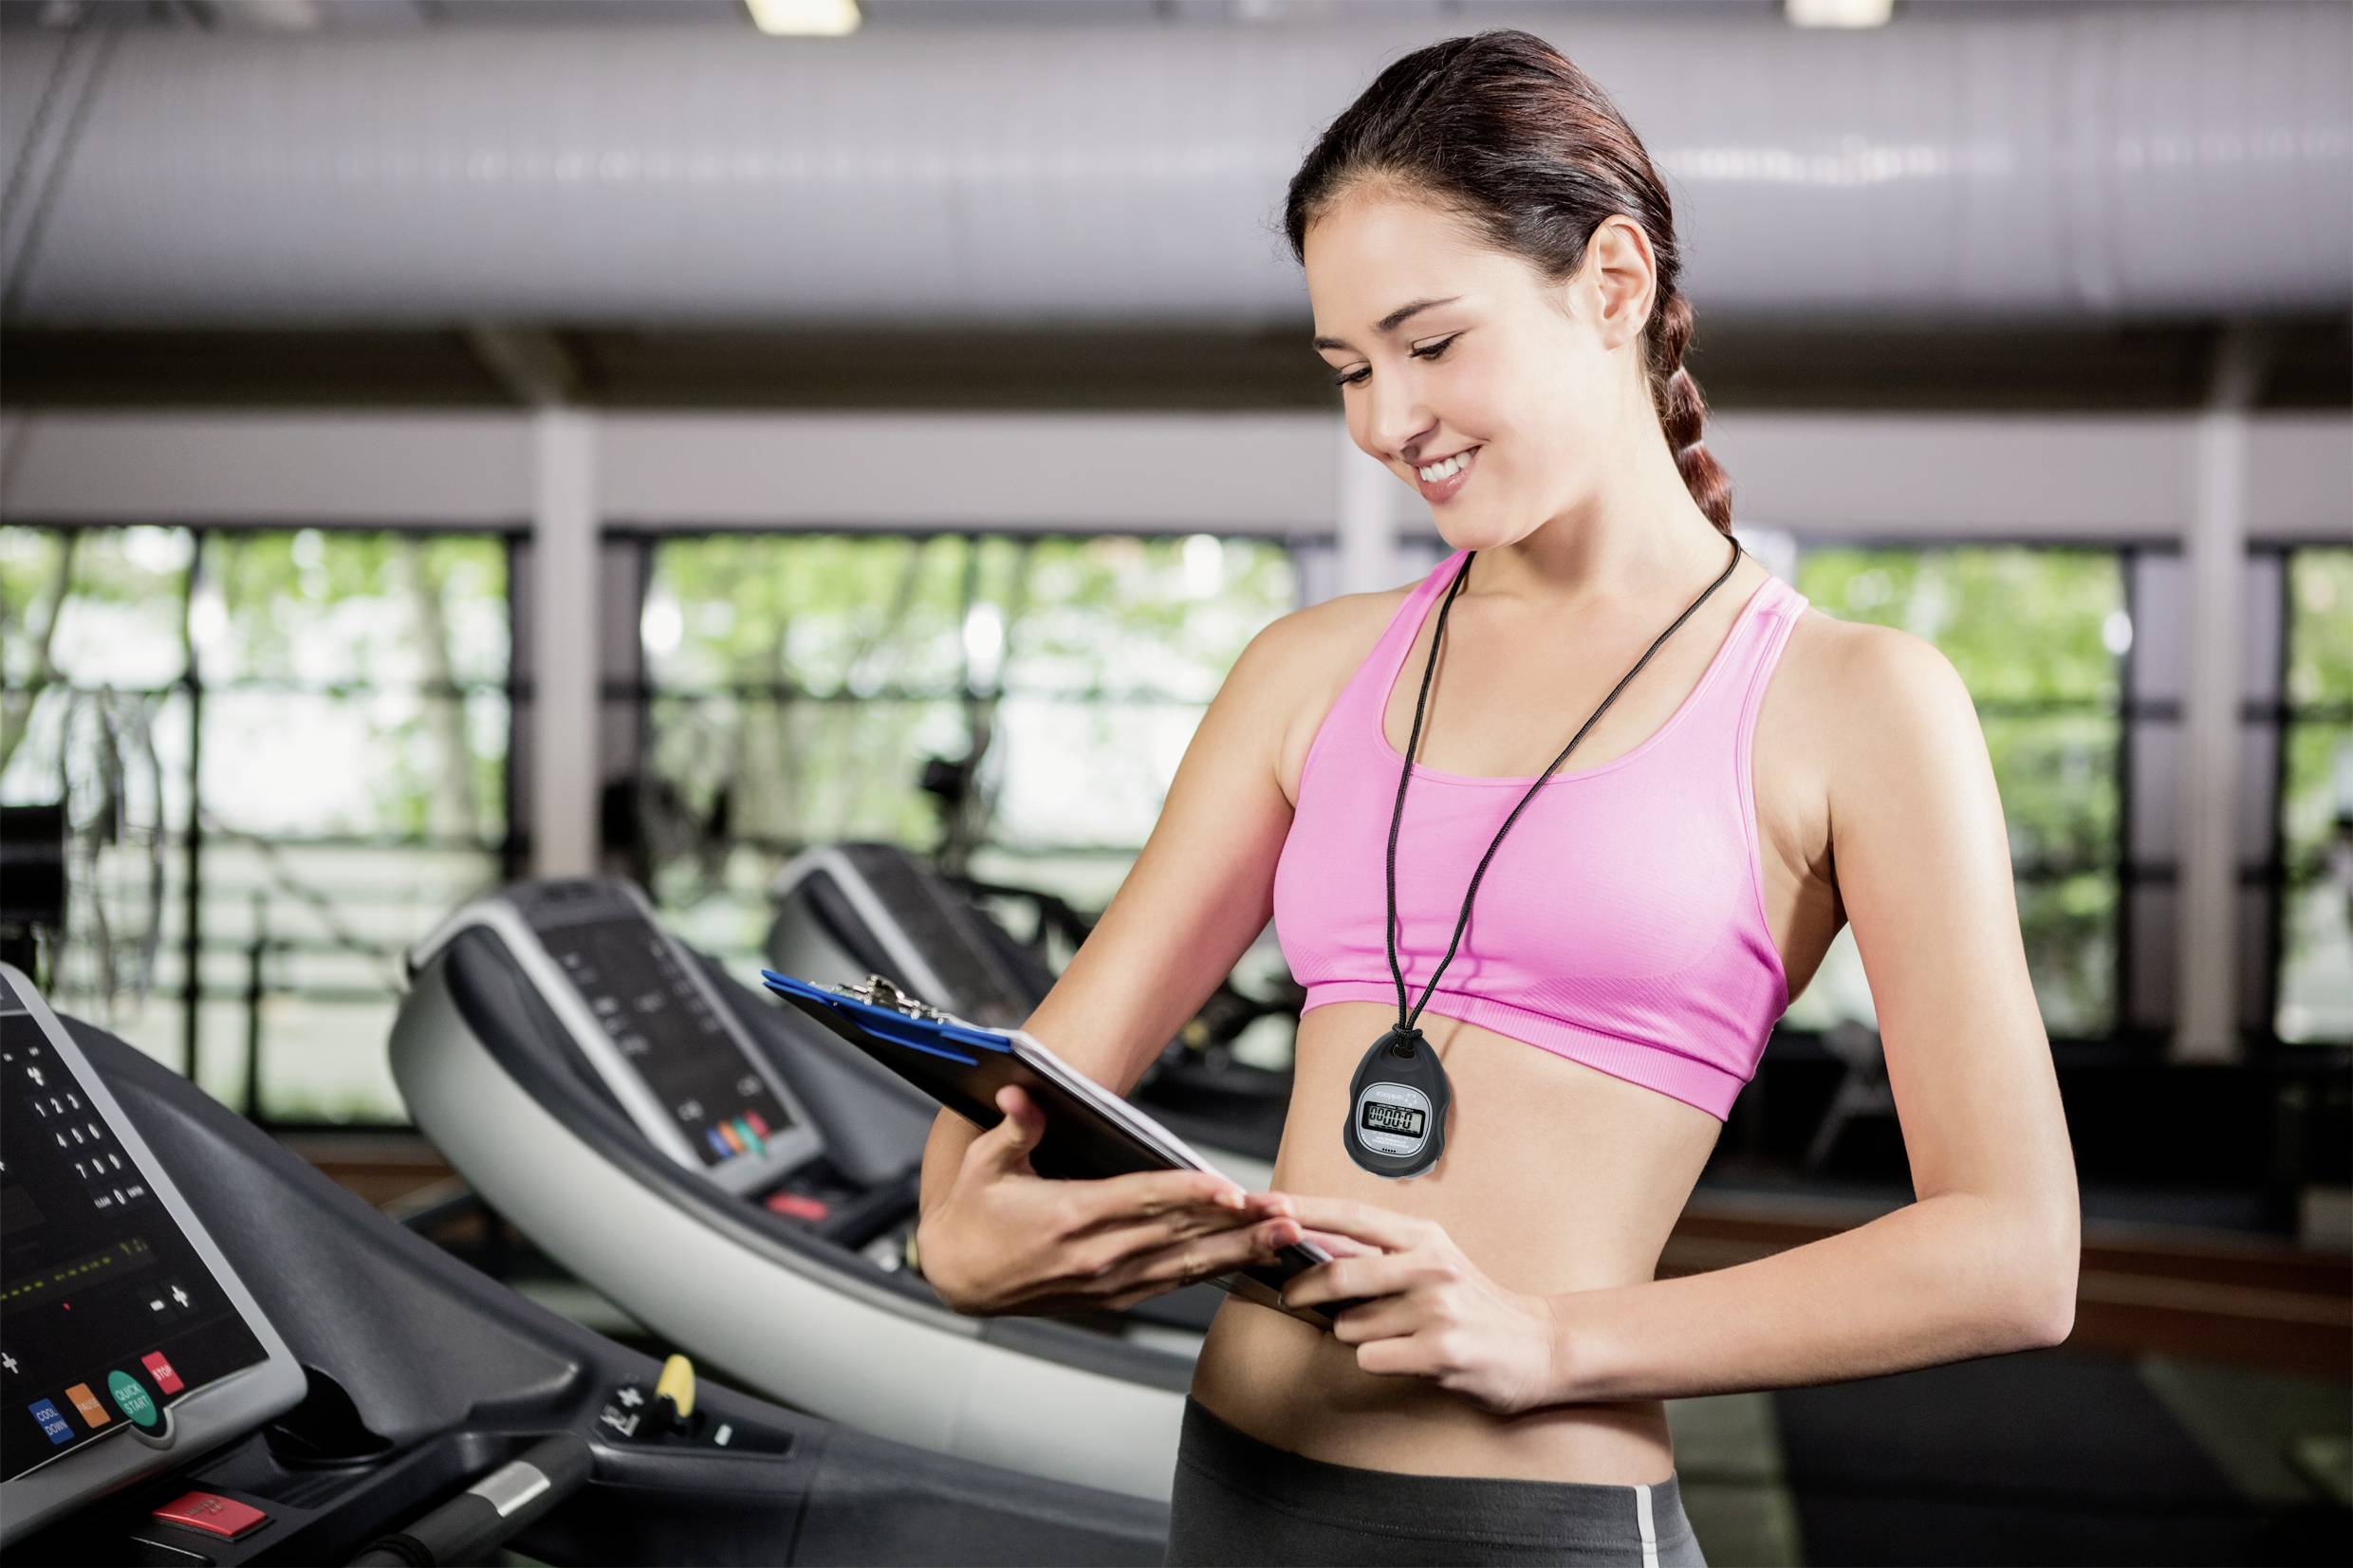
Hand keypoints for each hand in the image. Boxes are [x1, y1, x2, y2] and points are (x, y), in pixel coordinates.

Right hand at [916, 1085, 1300, 1315]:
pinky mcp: (1112, 1298)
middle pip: (1178, 1236)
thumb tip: (1021, 1094)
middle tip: (1286, 1213)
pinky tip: (1248, 1260)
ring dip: (1239, 1251)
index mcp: (1067, 1216)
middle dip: (1237, 1225)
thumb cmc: (971, 1215)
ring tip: (1286, 1238)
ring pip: (1185, 1265)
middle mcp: (1094, 1254)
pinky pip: (1171, 1284)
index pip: (1140, 1200)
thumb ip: (1013, 1130)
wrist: (956, 1277)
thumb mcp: (982, 1164)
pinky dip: (1212, 1271)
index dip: (1189, 1194)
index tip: (1231, 1190)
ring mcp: (1106, 1281)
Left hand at [1275, 1196, 1560, 1416]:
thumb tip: (1307, 1243)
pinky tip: (1409, 1358)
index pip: (1348, 1216)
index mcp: (1423, 1237)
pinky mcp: (1441, 1351)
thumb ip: (1377, 1253)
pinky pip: (1373, 1358)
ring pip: (1351, 1325)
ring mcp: (1437, 1308)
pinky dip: (1378, 1361)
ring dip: (1354, 1335)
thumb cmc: (1471, 1303)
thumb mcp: (1431, 1261)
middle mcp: (1430, 1265)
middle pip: (1338, 1272)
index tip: (1259, 1204)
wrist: (1538, 1345)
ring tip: (1391, 1334)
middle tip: (1290, 1296)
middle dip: (1302, 1288)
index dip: (1299, 1210)